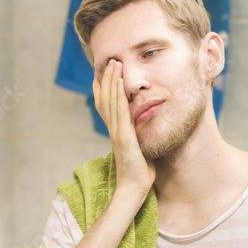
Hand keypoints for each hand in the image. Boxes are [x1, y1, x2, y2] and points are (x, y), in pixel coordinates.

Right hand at [92, 60, 155, 200]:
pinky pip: (120, 112)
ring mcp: (117, 132)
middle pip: (105, 98)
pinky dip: (118, 96)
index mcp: (116, 130)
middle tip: (110, 60)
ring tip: (114, 64)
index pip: (105, 105)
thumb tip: (145, 127)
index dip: (102, 88)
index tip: (102, 72)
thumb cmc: (139, 171)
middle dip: (107, 78)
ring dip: (111, 81)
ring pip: (111, 101)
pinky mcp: (124, 137)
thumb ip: (138, 135)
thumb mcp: (139, 147)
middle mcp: (113, 129)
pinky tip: (119, 82)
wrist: (134, 188)